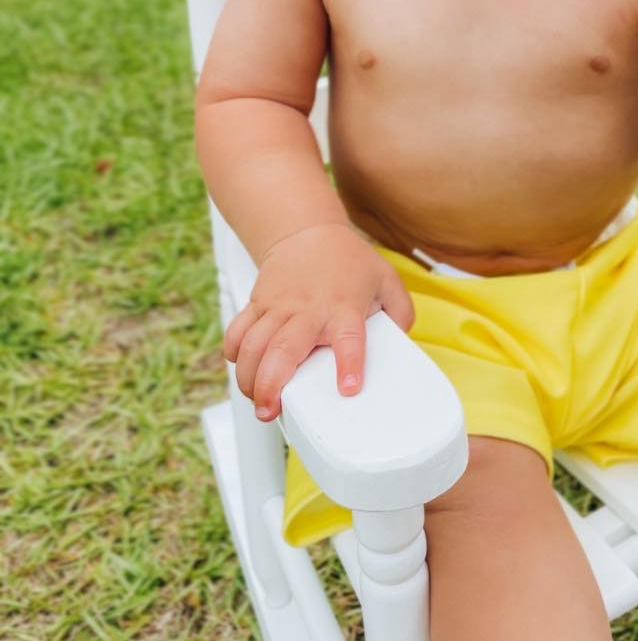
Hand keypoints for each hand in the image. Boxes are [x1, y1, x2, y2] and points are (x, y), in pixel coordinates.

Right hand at [222, 223, 414, 418]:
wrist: (307, 230)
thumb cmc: (347, 260)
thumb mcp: (386, 280)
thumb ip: (401, 313)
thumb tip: (401, 344)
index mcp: (343, 307)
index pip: (349, 338)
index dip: (349, 364)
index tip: (348, 388)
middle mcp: (307, 309)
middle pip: (283, 350)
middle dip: (271, 385)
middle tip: (271, 410)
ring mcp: (278, 306)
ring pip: (254, 345)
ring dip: (249, 378)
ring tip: (258, 401)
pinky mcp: (257, 303)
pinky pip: (237, 330)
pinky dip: (233, 352)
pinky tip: (240, 368)